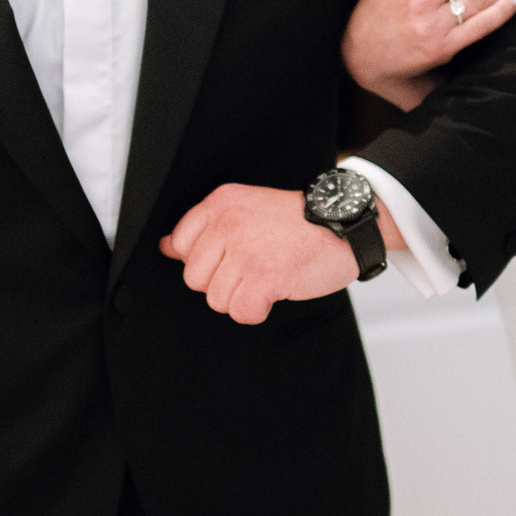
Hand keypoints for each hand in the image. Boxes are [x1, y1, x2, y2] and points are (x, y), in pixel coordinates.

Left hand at [162, 184, 401, 324]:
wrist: (348, 224)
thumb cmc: (301, 222)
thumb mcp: (247, 210)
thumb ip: (206, 229)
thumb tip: (166, 247)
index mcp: (220, 203)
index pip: (179, 246)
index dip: (207, 261)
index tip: (232, 257)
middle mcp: (228, 223)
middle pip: (195, 279)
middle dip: (224, 282)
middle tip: (257, 266)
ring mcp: (245, 250)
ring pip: (217, 300)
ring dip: (244, 297)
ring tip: (270, 275)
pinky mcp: (263, 276)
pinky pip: (241, 312)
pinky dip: (258, 311)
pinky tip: (276, 291)